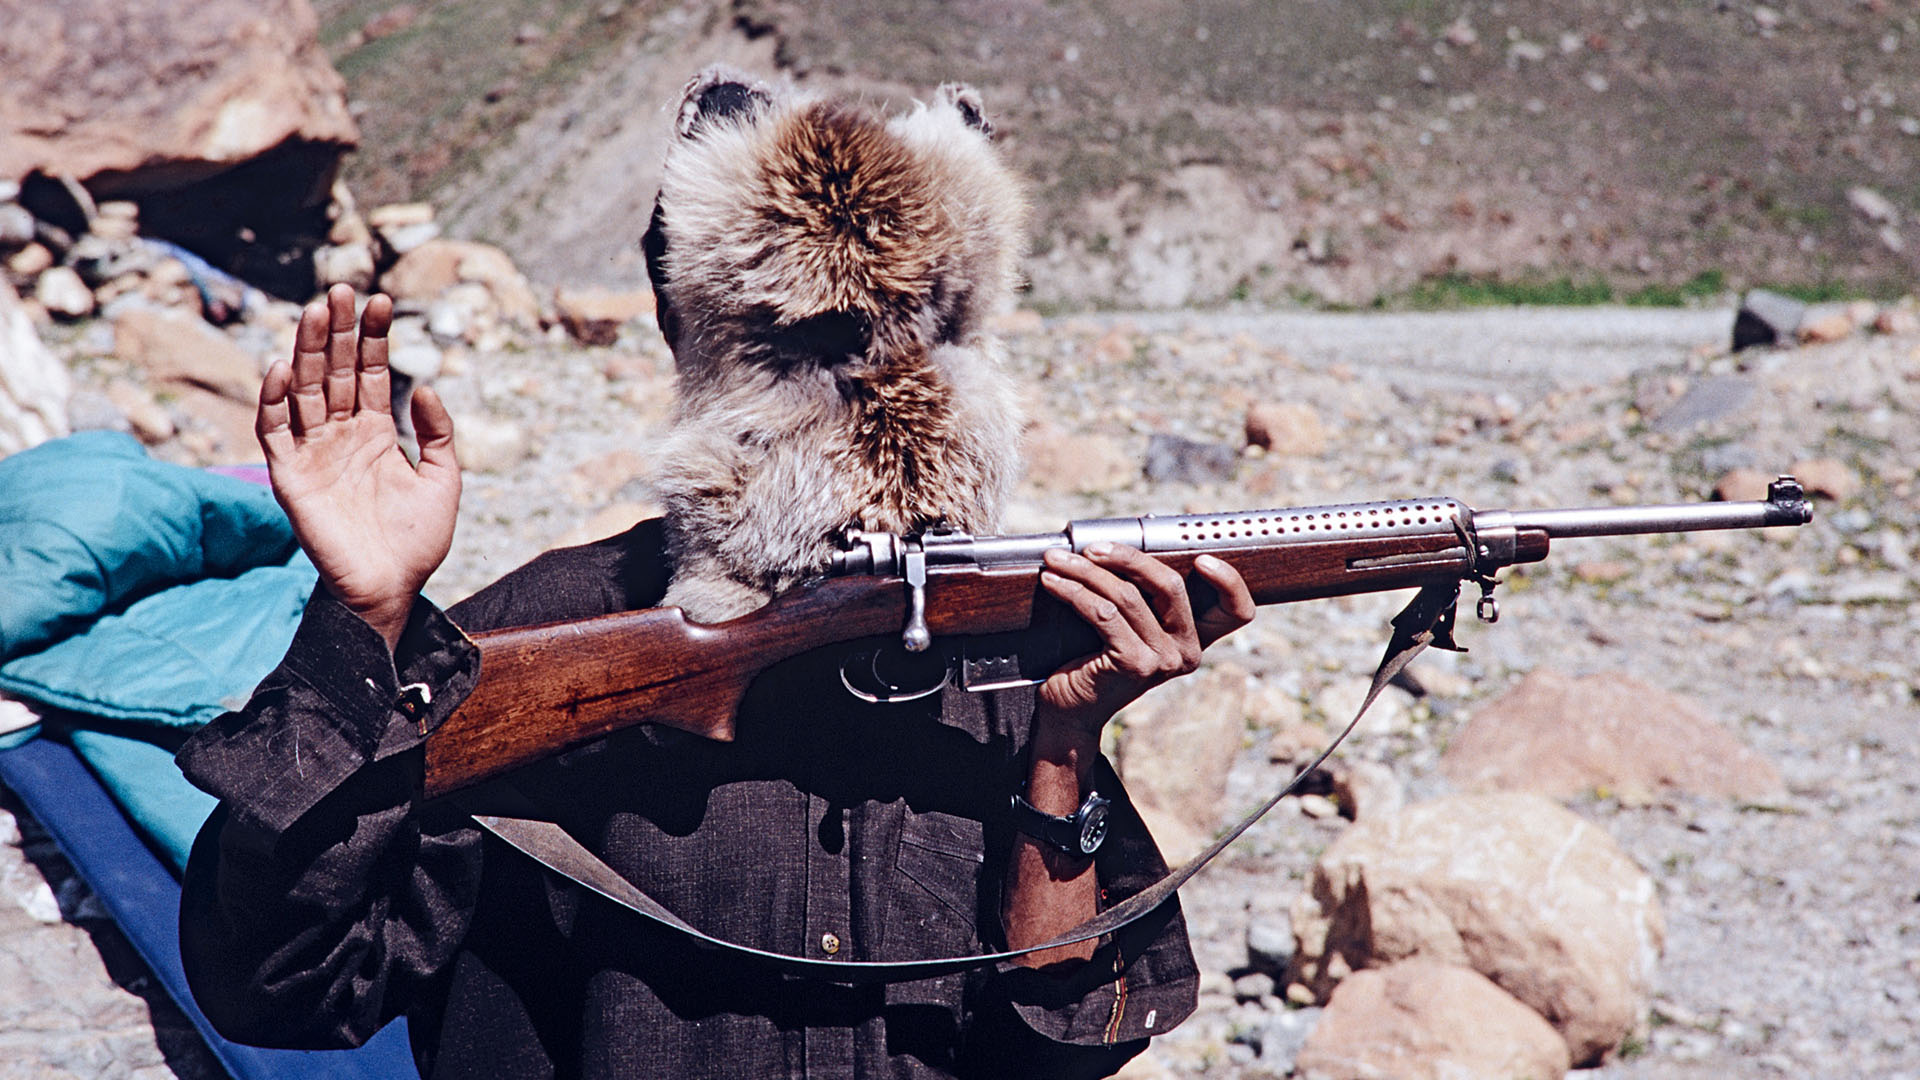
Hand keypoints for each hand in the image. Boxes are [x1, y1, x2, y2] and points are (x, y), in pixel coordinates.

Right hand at [257, 285, 460, 646]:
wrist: (392, 589)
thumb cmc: (417, 541)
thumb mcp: (444, 479)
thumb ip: (438, 434)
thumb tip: (427, 386)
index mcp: (374, 433)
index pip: (369, 373)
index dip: (374, 338)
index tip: (382, 301)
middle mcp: (339, 436)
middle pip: (334, 371)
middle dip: (337, 331)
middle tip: (341, 289)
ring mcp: (313, 453)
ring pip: (305, 390)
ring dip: (307, 351)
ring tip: (315, 311)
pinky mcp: (289, 477)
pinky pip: (275, 432)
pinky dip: (274, 400)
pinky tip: (284, 367)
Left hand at [1032, 544, 1255, 733]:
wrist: (1069, 711)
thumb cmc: (1094, 661)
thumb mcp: (1126, 627)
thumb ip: (1139, 596)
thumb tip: (1118, 543)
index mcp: (1192, 639)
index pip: (1236, 612)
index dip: (1230, 582)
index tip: (1202, 558)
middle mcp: (1185, 652)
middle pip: (1171, 585)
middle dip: (1128, 557)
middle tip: (1091, 547)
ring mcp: (1162, 661)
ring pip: (1128, 596)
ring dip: (1085, 572)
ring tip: (1057, 561)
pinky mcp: (1134, 664)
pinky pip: (1104, 614)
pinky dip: (1073, 592)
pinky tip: (1053, 583)